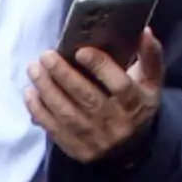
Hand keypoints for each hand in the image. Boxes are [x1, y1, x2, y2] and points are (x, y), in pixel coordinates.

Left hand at [27, 33, 162, 163]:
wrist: (130, 149)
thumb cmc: (136, 104)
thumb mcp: (150, 82)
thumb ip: (150, 56)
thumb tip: (144, 31)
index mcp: (136, 104)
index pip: (119, 85)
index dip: (100, 66)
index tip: (80, 50)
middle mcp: (117, 124)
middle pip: (87, 98)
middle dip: (63, 75)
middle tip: (46, 55)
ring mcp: (97, 140)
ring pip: (67, 113)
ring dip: (47, 89)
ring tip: (34, 69)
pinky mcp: (79, 150)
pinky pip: (55, 129)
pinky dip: (40, 110)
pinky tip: (31, 92)